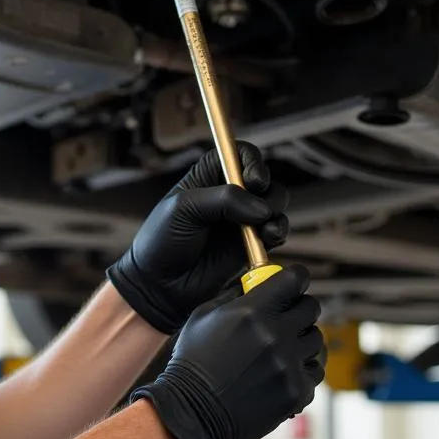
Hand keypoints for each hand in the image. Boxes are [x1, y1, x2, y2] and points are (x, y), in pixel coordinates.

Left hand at [107, 142, 287, 334]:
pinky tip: (267, 239)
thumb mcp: (184, 209)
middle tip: (259, 209)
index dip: (253, 162)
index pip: (241, 154)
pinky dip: (278, 232)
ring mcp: (241, 219)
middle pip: (265, 179)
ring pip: (275, 204)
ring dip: (276, 212)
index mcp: (208, 176)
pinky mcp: (251, 244)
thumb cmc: (162, 241)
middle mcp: (229, 194)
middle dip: (269, 191)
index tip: (253, 180)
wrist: (160, 285)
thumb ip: (223, 200)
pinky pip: (275, 230)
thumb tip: (261, 208)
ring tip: (262, 229)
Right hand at [130, 265, 324, 438]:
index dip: (296, 278)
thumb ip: (234, 295)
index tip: (295, 283)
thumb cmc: (193, 363)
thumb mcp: (204, 316)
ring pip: (316, 341)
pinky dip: (301, 371)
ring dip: (301, 341)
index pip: (295, 279)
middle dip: (299, 308)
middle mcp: (275, 336)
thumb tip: (255, 282)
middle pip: (311, 308)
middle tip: (287, 316)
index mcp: (252, 312)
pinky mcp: (296, 392)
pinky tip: (281, 372)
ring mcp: (288, 365)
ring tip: (282, 349)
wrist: (192, 411)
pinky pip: (314, 372)